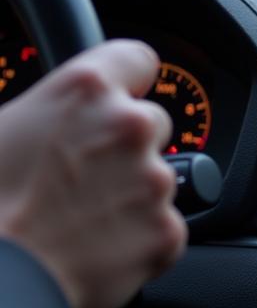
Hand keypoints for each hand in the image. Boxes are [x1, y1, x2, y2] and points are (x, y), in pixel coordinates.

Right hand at [0, 40, 186, 307]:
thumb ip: (39, 110)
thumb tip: (44, 116)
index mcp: (85, 90)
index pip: (137, 59)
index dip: (128, 79)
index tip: (124, 92)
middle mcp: (129, 126)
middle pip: (151, 123)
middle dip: (124, 146)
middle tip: (83, 175)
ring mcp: (154, 180)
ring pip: (157, 178)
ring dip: (131, 194)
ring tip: (80, 219)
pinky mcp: (167, 231)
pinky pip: (163, 228)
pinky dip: (139, 240)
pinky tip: (97, 249)